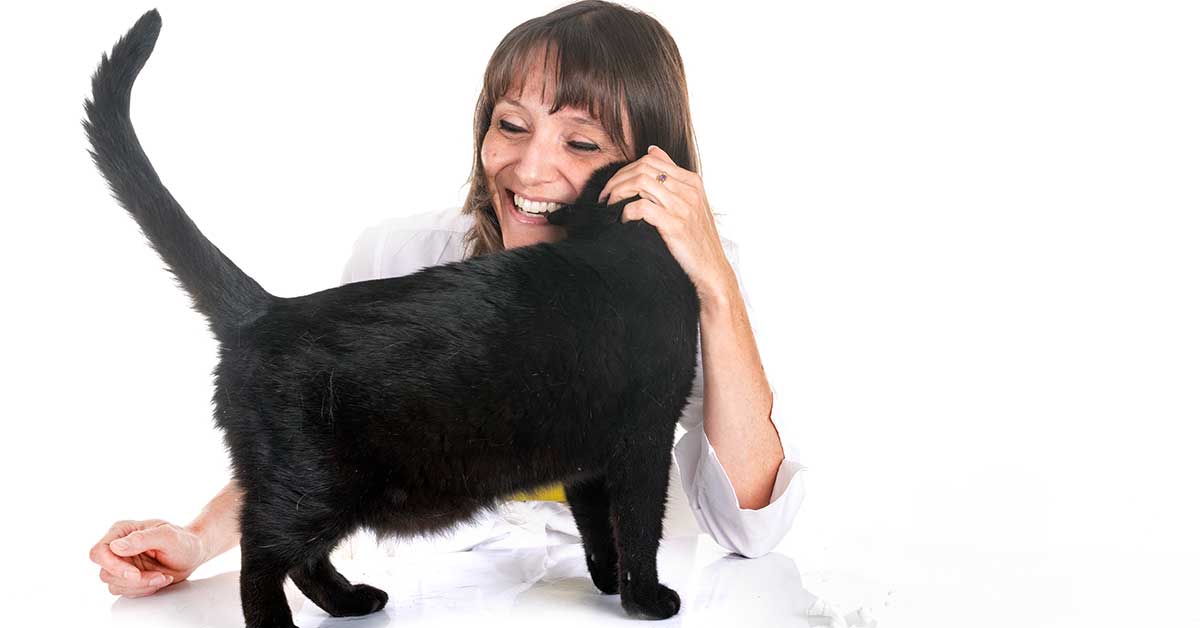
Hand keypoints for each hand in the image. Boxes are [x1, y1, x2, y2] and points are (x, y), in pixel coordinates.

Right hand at [89, 519, 207, 596]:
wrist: (192, 554)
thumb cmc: (183, 541)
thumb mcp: (168, 536)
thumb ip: (142, 539)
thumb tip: (115, 546)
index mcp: (121, 531)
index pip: (99, 551)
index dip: (113, 566)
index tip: (135, 573)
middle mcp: (117, 547)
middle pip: (106, 572)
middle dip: (133, 579)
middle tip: (158, 575)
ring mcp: (121, 564)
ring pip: (114, 585)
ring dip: (141, 585)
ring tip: (162, 576)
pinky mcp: (127, 578)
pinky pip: (125, 591)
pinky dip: (144, 589)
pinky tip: (159, 579)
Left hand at [598, 145, 736, 301]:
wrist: (712, 269)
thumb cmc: (697, 239)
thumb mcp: (691, 202)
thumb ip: (673, 176)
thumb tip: (652, 149)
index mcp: (692, 181)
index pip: (652, 159)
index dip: (627, 169)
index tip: (615, 185)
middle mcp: (689, 190)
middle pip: (643, 168)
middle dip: (618, 180)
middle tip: (606, 196)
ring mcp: (683, 206)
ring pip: (640, 183)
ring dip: (618, 193)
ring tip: (611, 207)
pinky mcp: (675, 225)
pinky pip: (641, 207)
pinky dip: (626, 212)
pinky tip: (623, 221)